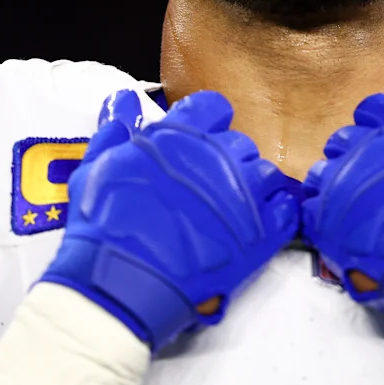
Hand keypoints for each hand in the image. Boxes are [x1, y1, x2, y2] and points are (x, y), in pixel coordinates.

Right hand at [41, 89, 298, 350]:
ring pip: (267, 174)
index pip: (213, 108)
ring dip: (252, 188)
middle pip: (240, 143)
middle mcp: (218, 156)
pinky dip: (277, 215)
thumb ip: (115, 129)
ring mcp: (245, 194)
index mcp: (180, 135)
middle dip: (226, 161)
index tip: (199, 142)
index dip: (207, 124)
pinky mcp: (263, 233)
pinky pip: (287, 210)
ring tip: (231, 212)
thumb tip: (124, 102)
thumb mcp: (96, 169)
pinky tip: (258, 227)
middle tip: (206, 188)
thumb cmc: (103, 226)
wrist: (121, 282)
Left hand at [301, 90, 383, 329]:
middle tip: (373, 179)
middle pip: (345, 138)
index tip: (383, 138)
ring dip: (336, 184)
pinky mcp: (327, 219)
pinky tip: (341, 228)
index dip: (377, 121)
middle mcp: (370, 149)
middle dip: (356, 153)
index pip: (377, 109)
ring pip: (322, 171)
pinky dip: (321, 216)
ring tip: (356, 208)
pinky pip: (308, 207)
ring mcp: (344, 183)